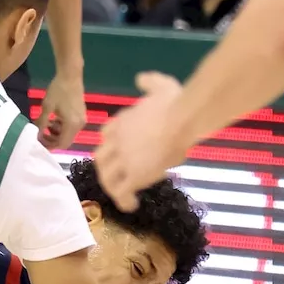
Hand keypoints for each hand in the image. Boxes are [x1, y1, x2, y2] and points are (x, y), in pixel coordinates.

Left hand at [37, 73, 87, 149]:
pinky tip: (52, 120)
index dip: (50, 146)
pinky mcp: (81, 114)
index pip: (62, 144)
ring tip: (45, 126)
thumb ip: (41, 123)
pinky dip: (61, 127)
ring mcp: (82, 119)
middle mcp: (80, 125)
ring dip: (56, 133)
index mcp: (72, 124)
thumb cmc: (58, 90)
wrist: (70, 75)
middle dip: (52, 140)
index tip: (39, 143)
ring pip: (68, 134)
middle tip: (40, 135)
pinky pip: (71, 127)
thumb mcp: (46, 107)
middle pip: (66, 141)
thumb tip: (36, 135)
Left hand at [96, 72, 189, 210]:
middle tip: (114, 178)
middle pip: (101, 158)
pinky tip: (131, 205)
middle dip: (105, 168)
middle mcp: (117, 141)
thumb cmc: (175, 102)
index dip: (110, 145)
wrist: (182, 118)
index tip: (118, 152)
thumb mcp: (161, 85)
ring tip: (122, 195)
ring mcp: (123, 159)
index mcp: (122, 121)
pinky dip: (123, 200)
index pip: (106, 135)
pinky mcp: (134, 175)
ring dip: (112, 187)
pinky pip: (122, 191)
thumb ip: (150, 82)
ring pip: (107, 177)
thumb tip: (141, 78)